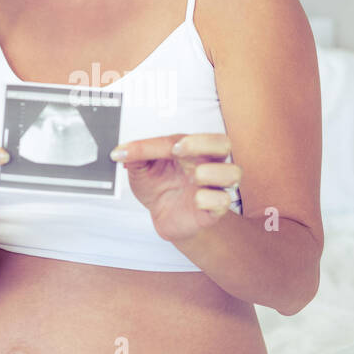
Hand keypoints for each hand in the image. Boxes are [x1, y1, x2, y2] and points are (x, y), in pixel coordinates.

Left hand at [111, 133, 240, 242]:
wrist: (163, 216)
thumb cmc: (158, 186)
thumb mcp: (141, 169)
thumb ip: (134, 156)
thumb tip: (119, 152)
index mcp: (192, 149)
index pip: (194, 136)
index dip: (181, 139)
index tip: (167, 147)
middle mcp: (208, 164)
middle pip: (224, 143)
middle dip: (204, 143)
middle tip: (179, 152)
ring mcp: (213, 186)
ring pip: (233, 172)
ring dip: (212, 172)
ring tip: (193, 178)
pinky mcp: (213, 210)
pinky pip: (223, 201)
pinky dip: (209, 200)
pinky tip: (195, 201)